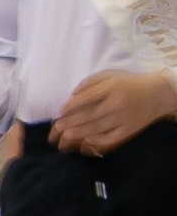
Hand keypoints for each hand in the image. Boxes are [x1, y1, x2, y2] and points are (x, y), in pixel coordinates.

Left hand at [50, 68, 176, 155]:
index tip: (60, 111)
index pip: (87, 98)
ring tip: (66, 135)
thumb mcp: (110, 76)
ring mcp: (124, 118)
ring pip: (98, 127)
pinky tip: (87, 139)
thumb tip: (72, 94)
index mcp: (111, 88)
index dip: (71, 106)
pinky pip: (112, 137)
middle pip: (90, 115)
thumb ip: (90, 82)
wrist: (157, 94)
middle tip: (57, 127)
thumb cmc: (128, 83)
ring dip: (80, 132)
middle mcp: (117, 104)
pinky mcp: (130, 129)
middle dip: (71, 122)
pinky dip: (98, 139)